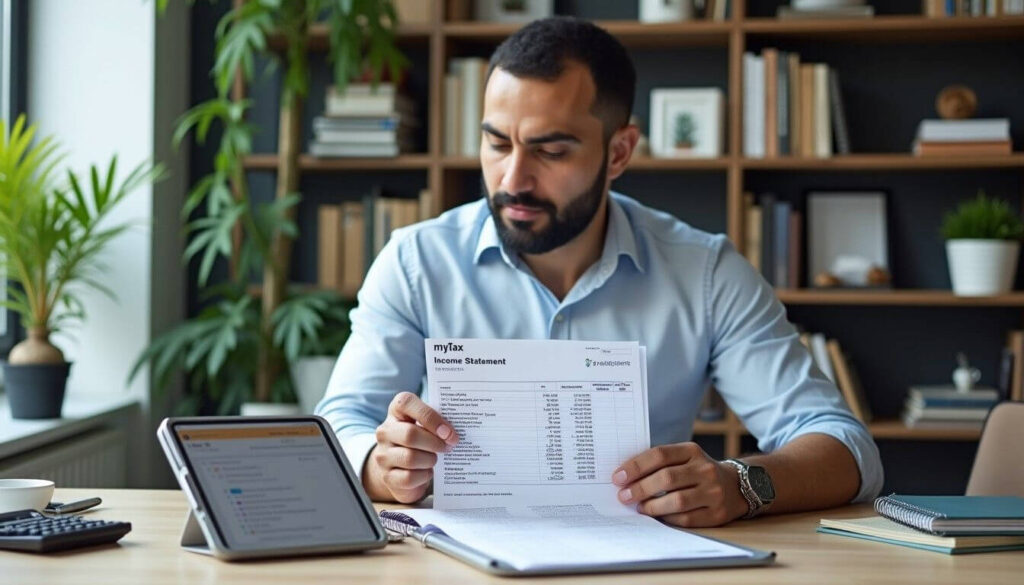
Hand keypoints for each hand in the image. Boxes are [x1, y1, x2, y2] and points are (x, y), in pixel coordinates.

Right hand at [364, 392, 458, 502]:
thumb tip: (453, 434)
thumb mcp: (427, 425)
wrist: (402, 466)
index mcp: (396, 411)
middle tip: (448, 447)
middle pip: (410, 435)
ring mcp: (383, 454)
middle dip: (435, 443)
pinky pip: (409, 477)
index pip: (406, 403)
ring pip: (411, 458)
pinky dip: (424, 476)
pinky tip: (426, 471)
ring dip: (430, 460)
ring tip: (434, 459)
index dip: (430, 417)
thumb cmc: (421, 440)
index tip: (448, 432)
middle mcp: (385, 431)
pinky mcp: (387, 477)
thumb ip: (438, 421)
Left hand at [612, 442, 748, 526]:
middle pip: (666, 478)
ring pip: (677, 501)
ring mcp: (713, 492)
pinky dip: (668, 518)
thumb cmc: (698, 471)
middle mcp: (705, 469)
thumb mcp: (684, 458)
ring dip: (652, 506)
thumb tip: (626, 476)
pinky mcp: (716, 513)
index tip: (618, 477)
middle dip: (640, 488)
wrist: (736, 486)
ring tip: (639, 507)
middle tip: (624, 496)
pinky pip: (686, 519)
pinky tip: (658, 516)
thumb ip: (659, 463)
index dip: (636, 466)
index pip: (660, 454)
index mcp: (692, 451)